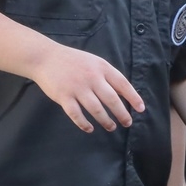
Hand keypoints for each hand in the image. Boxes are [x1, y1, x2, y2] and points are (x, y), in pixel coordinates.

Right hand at [31, 44, 145, 132]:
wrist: (45, 57)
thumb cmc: (73, 61)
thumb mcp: (94, 62)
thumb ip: (108, 76)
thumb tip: (124, 93)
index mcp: (101, 68)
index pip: (123, 84)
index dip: (133, 98)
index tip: (140, 109)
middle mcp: (91, 77)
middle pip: (112, 100)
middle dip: (122, 114)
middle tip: (127, 123)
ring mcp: (77, 87)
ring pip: (96, 109)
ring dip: (106, 121)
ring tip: (111, 127)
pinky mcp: (63, 96)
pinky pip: (76, 114)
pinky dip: (84, 123)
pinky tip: (89, 128)